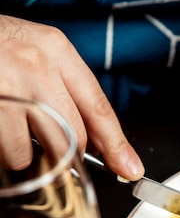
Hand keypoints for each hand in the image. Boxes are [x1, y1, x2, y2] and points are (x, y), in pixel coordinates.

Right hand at [0, 15, 143, 178]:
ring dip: (31, 158)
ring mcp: (11, 87)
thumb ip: (66, 90)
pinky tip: (2, 135)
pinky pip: (13, 153)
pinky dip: (8, 155)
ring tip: (14, 136)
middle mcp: (36, 66)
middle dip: (68, 158)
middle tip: (56, 159)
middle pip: (75, 136)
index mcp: (56, 50)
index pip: (98, 107)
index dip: (116, 145)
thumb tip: (99, 142)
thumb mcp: (36, 53)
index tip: (129, 167)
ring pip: (42, 152)